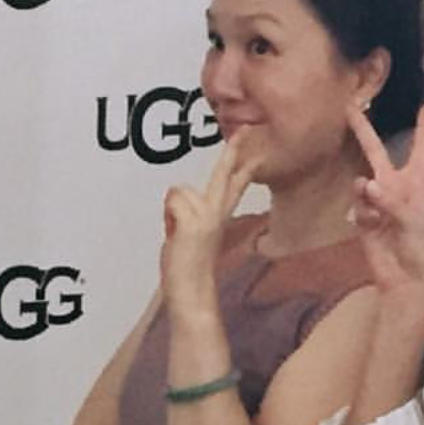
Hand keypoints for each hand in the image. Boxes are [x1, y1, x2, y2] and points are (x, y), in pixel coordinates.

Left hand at [160, 131, 261, 314]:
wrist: (191, 294)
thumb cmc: (187, 270)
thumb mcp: (187, 236)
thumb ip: (187, 215)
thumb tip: (178, 197)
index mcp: (219, 218)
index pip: (234, 185)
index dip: (243, 166)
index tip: (254, 149)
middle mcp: (217, 215)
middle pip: (225, 175)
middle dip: (234, 152)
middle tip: (246, 130)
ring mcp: (207, 218)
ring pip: (180, 192)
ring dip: (174, 211)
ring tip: (178, 235)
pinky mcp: (194, 222)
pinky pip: (172, 201)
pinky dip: (168, 217)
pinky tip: (175, 235)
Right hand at [348, 103, 423, 298]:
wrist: (406, 281)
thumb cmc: (422, 250)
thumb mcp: (416, 222)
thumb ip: (392, 201)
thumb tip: (367, 185)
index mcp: (417, 186)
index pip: (421, 151)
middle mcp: (396, 189)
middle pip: (377, 153)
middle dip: (364, 132)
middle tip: (351, 107)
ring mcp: (377, 204)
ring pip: (362, 182)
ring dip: (365, 188)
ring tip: (370, 194)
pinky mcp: (363, 220)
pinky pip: (358, 206)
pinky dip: (364, 212)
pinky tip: (369, 223)